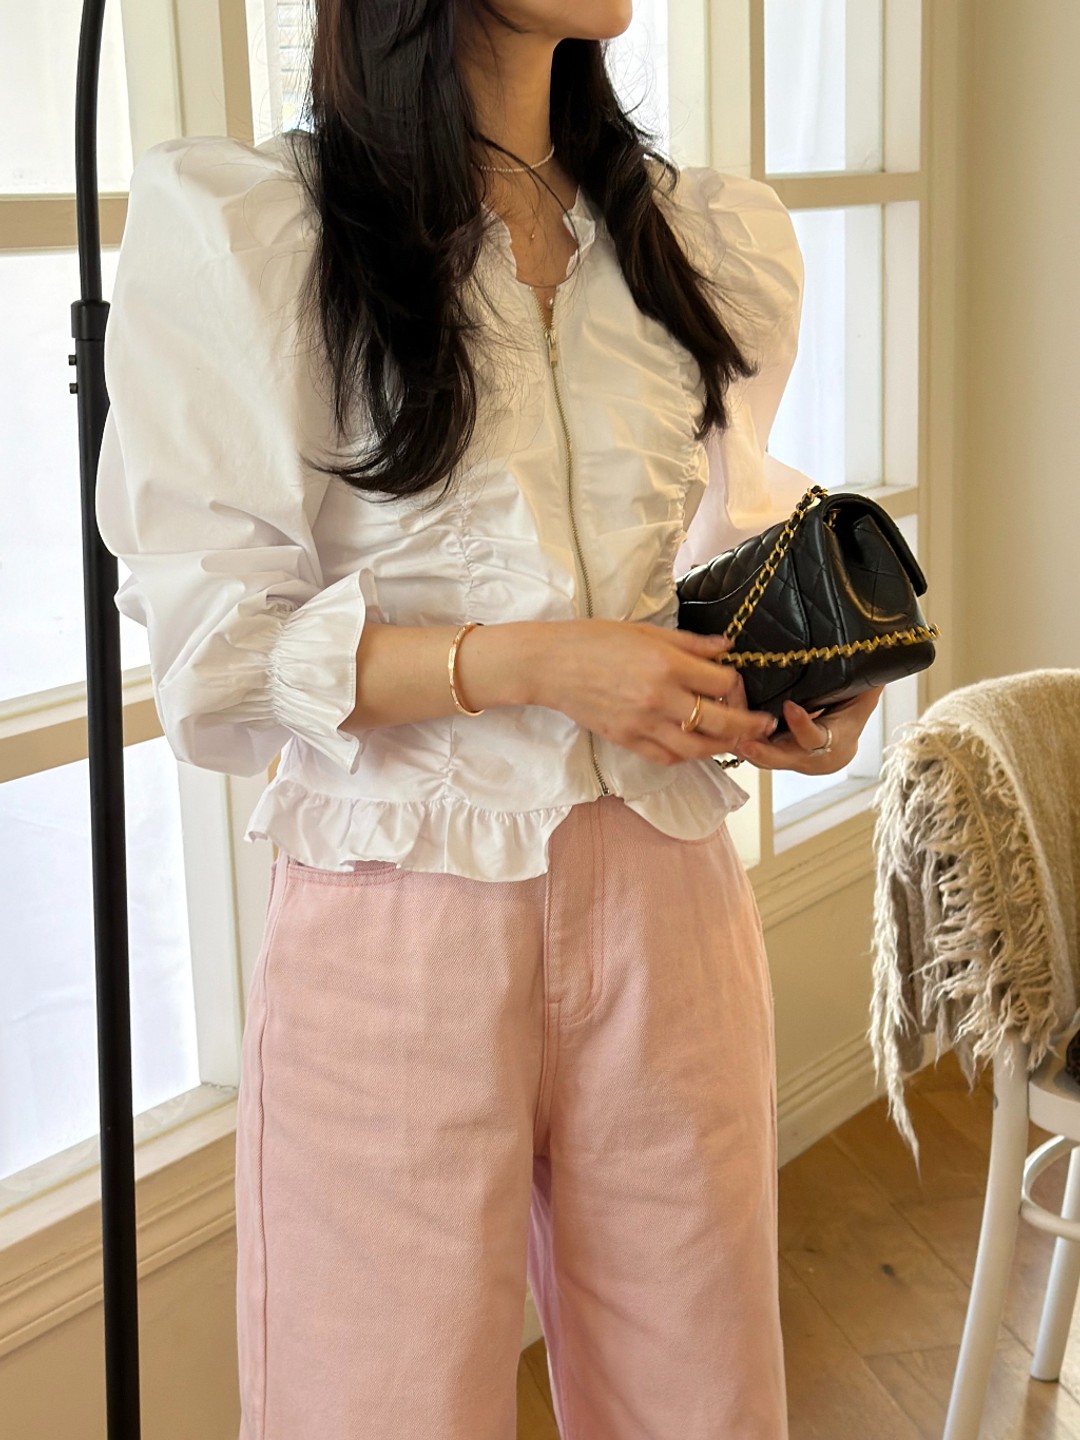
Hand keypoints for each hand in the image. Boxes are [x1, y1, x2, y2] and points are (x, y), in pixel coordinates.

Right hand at [532, 619, 780, 766]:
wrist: (551, 665)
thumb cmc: (595, 640)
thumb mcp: (646, 631)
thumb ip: (690, 643)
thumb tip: (726, 648)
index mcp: (667, 664)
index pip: (722, 682)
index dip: (736, 683)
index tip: (738, 683)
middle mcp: (661, 698)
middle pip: (720, 721)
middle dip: (749, 725)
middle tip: (765, 725)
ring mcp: (644, 724)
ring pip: (697, 748)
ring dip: (722, 747)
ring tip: (734, 741)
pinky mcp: (627, 740)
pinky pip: (666, 757)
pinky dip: (685, 755)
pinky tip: (693, 747)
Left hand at [731, 686, 885, 773]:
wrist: (844, 731)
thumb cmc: (853, 707)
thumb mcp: (864, 693)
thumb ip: (867, 678)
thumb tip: (877, 651)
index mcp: (836, 745)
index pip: (816, 741)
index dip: (802, 727)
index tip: (790, 707)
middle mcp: (809, 760)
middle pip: (779, 757)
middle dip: (758, 744)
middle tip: (741, 729)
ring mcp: (787, 760)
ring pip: (758, 753)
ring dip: (740, 733)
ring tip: (724, 707)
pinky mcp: (769, 754)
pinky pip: (749, 746)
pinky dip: (735, 730)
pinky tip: (721, 707)